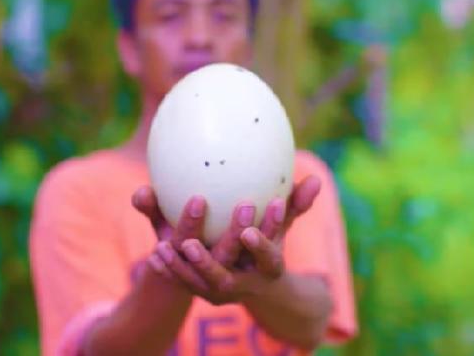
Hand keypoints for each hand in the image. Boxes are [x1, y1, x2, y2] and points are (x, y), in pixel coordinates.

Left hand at [146, 175, 322, 304]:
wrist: (257, 284)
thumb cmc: (270, 246)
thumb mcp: (284, 227)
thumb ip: (296, 204)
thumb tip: (317, 179)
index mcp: (269, 269)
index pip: (268, 259)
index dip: (260, 246)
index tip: (248, 231)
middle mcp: (245, 286)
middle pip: (225, 279)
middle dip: (208, 263)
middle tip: (191, 244)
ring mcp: (223, 294)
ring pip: (199, 285)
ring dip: (181, 267)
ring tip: (164, 246)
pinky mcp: (205, 294)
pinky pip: (185, 285)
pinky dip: (170, 271)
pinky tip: (155, 254)